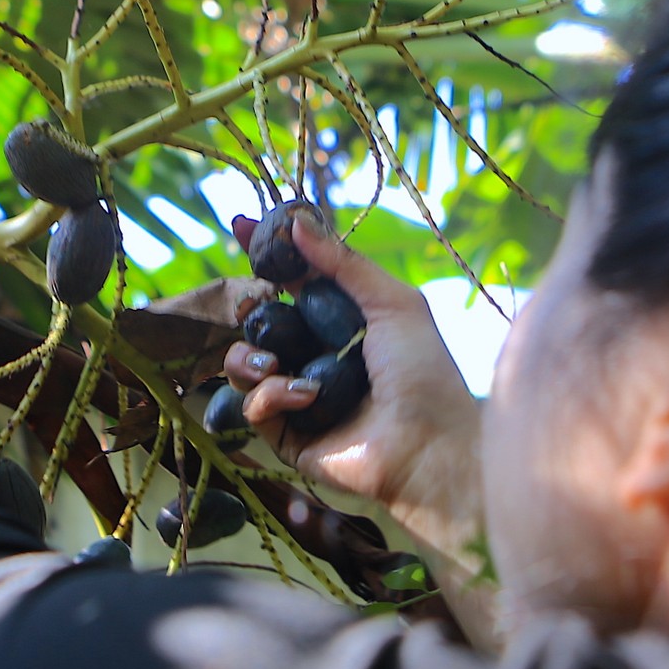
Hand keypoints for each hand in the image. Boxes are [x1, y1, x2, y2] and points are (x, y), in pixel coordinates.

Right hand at [223, 215, 479, 556]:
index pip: (292, 281)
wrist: (430, 448)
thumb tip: (296, 221)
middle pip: (260, 321)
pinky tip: (304, 395)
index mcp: (341, 321)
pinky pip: (254, 405)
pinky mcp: (286, 434)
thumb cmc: (424, 373)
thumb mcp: (392, 303)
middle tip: (252, 304)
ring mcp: (298, 394)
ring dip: (249, 356)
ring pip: (245, 362)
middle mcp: (315, 354)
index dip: (266, 254)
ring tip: (275, 364)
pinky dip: (271, 394)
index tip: (239, 225)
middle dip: (248, 308)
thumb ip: (343, 263)